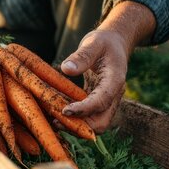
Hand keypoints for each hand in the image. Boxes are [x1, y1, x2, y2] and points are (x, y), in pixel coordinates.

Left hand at [56, 1, 156, 133]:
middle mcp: (113, 95)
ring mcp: (107, 101)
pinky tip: (56, 112)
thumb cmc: (104, 42)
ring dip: (76, 126)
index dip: (84, 109)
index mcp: (115, 80)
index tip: (65, 110)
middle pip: (101, 122)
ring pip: (95, 123)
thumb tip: (66, 69)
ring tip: (52, 120)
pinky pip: (88, 116)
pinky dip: (74, 118)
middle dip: (80, 126)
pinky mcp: (97, 101)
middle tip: (55, 121)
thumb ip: (82, 56)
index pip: (101, 101)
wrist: (115, 44)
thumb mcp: (94, 43)